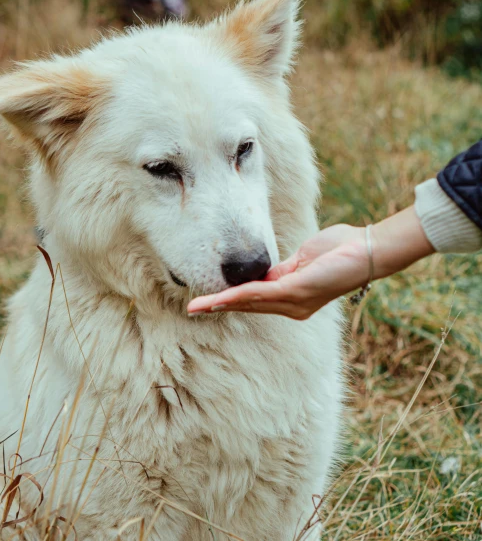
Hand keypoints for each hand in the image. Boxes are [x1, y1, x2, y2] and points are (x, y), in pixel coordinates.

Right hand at [187, 207, 433, 319]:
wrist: (365, 250)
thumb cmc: (339, 250)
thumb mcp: (303, 259)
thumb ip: (283, 268)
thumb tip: (265, 271)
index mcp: (291, 296)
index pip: (255, 299)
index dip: (230, 300)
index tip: (208, 301)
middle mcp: (292, 305)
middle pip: (248, 305)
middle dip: (220, 306)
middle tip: (194, 309)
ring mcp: (294, 301)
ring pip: (250, 302)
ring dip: (223, 303)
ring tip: (199, 307)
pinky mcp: (298, 291)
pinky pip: (262, 293)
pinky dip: (241, 295)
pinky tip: (224, 297)